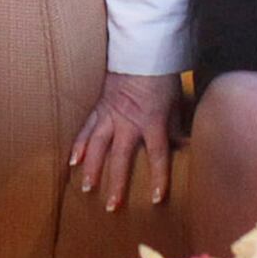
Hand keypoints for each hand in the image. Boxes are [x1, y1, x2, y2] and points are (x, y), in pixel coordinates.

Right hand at [66, 71, 181, 214]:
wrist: (142, 51)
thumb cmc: (162, 78)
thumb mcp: (176, 103)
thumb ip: (177, 128)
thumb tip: (184, 148)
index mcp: (152, 121)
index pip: (157, 155)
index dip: (157, 177)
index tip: (155, 198)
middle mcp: (128, 122)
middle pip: (121, 157)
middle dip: (116, 183)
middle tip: (112, 206)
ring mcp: (110, 115)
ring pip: (98, 145)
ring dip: (92, 168)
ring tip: (87, 188)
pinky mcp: (99, 107)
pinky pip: (86, 128)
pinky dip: (79, 144)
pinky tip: (72, 161)